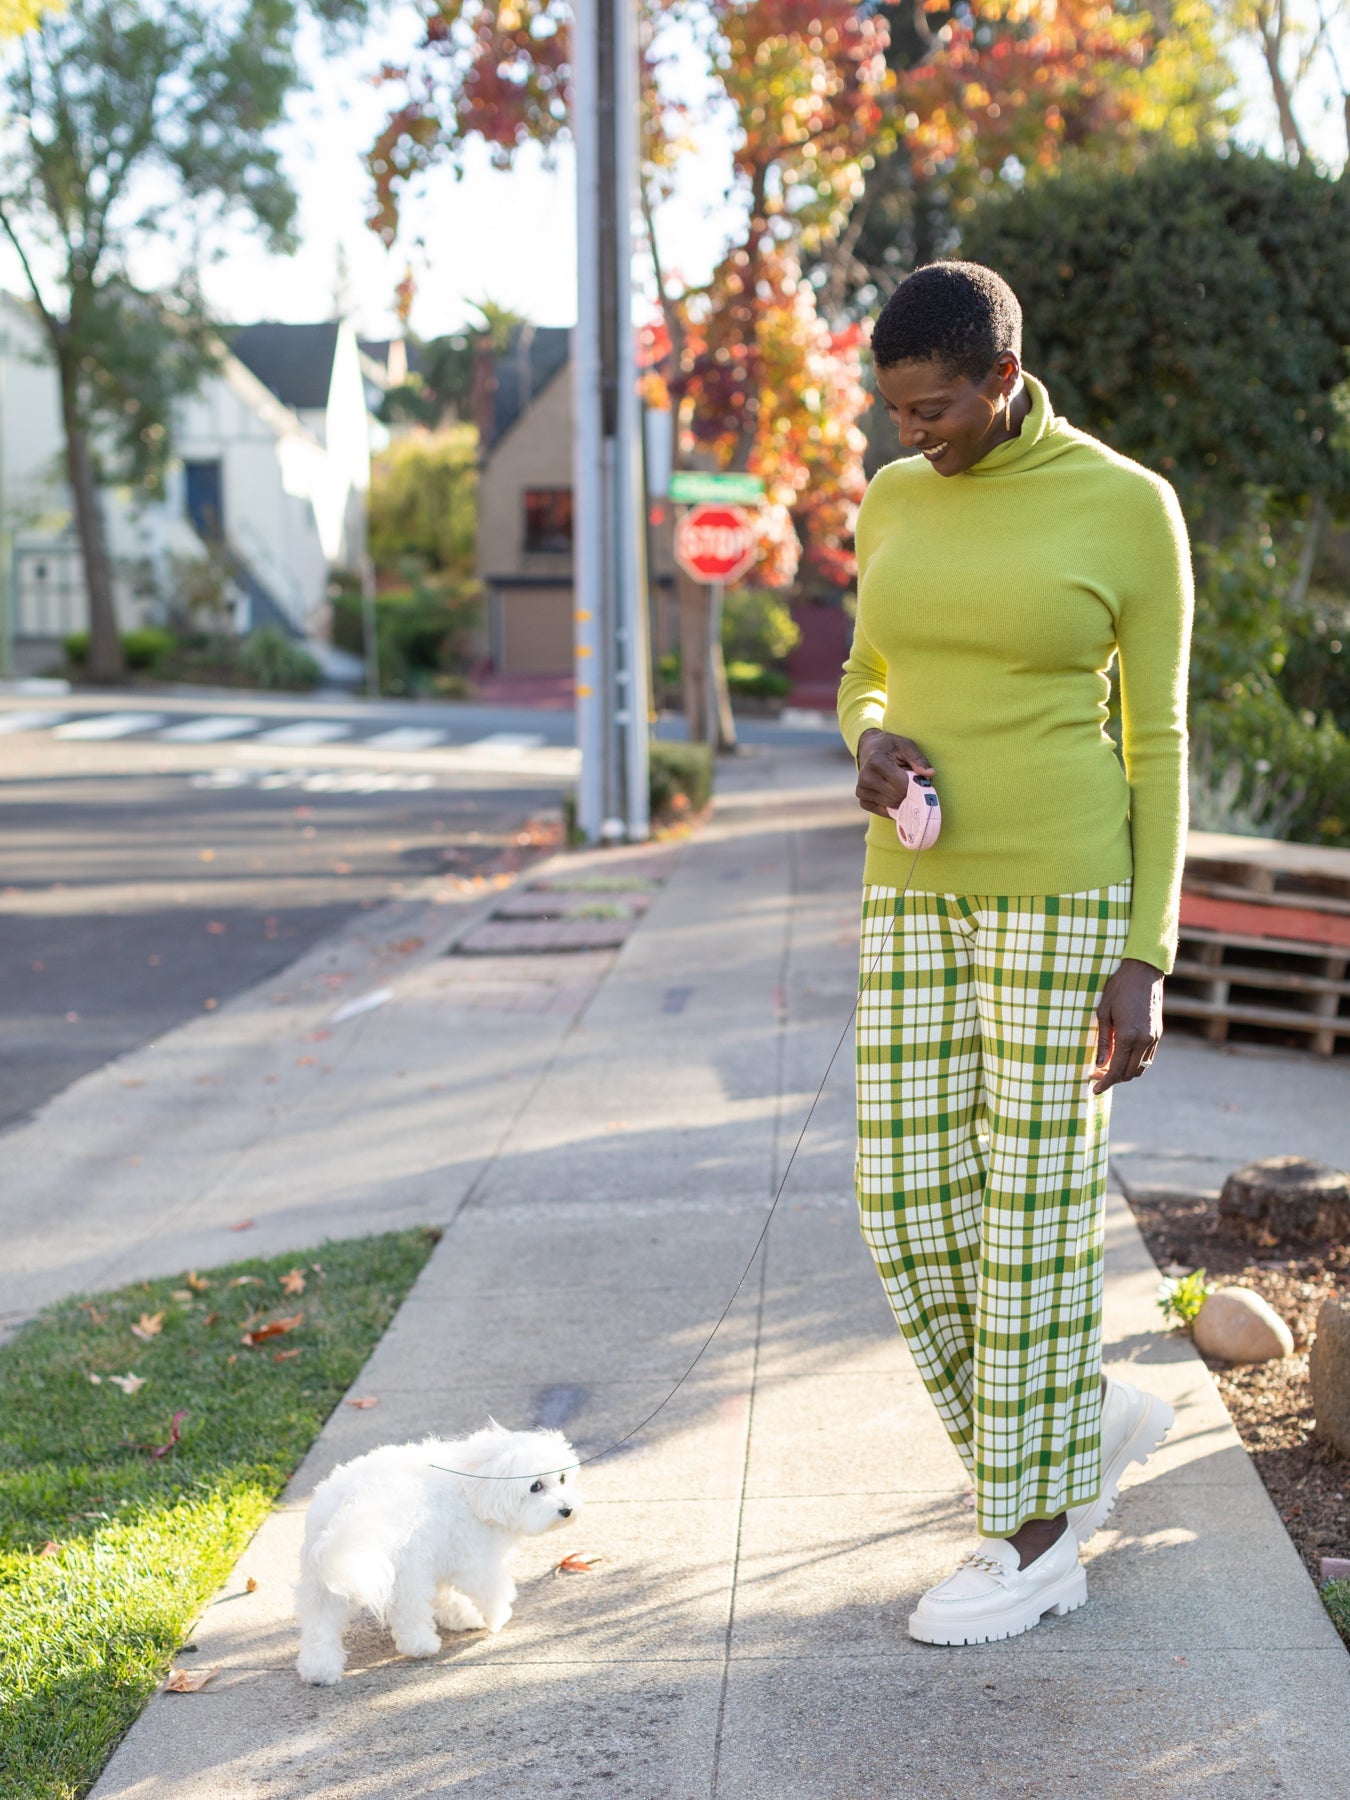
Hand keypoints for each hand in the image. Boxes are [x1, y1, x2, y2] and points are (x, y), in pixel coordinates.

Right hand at [855, 728, 934, 818]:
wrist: (869, 747)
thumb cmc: (890, 746)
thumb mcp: (906, 745)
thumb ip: (918, 759)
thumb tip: (930, 774)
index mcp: (876, 760)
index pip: (901, 783)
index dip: (915, 785)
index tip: (920, 780)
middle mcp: (865, 776)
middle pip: (896, 795)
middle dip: (909, 792)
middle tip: (911, 784)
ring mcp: (861, 789)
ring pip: (890, 804)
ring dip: (901, 798)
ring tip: (900, 786)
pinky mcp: (861, 798)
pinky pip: (880, 810)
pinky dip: (891, 806)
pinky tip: (894, 796)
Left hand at [1091, 958, 1163, 1093]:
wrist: (1143, 972)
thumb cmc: (1118, 989)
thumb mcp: (1103, 1014)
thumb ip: (1103, 1041)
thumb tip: (1099, 1064)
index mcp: (1128, 1036)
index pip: (1117, 1070)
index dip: (1105, 1083)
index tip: (1094, 1088)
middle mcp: (1144, 1040)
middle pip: (1130, 1073)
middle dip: (1114, 1079)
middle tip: (1097, 1075)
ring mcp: (1154, 1038)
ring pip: (1141, 1067)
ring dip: (1126, 1072)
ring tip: (1109, 1067)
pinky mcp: (1158, 1033)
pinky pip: (1148, 1057)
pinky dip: (1135, 1062)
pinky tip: (1123, 1056)